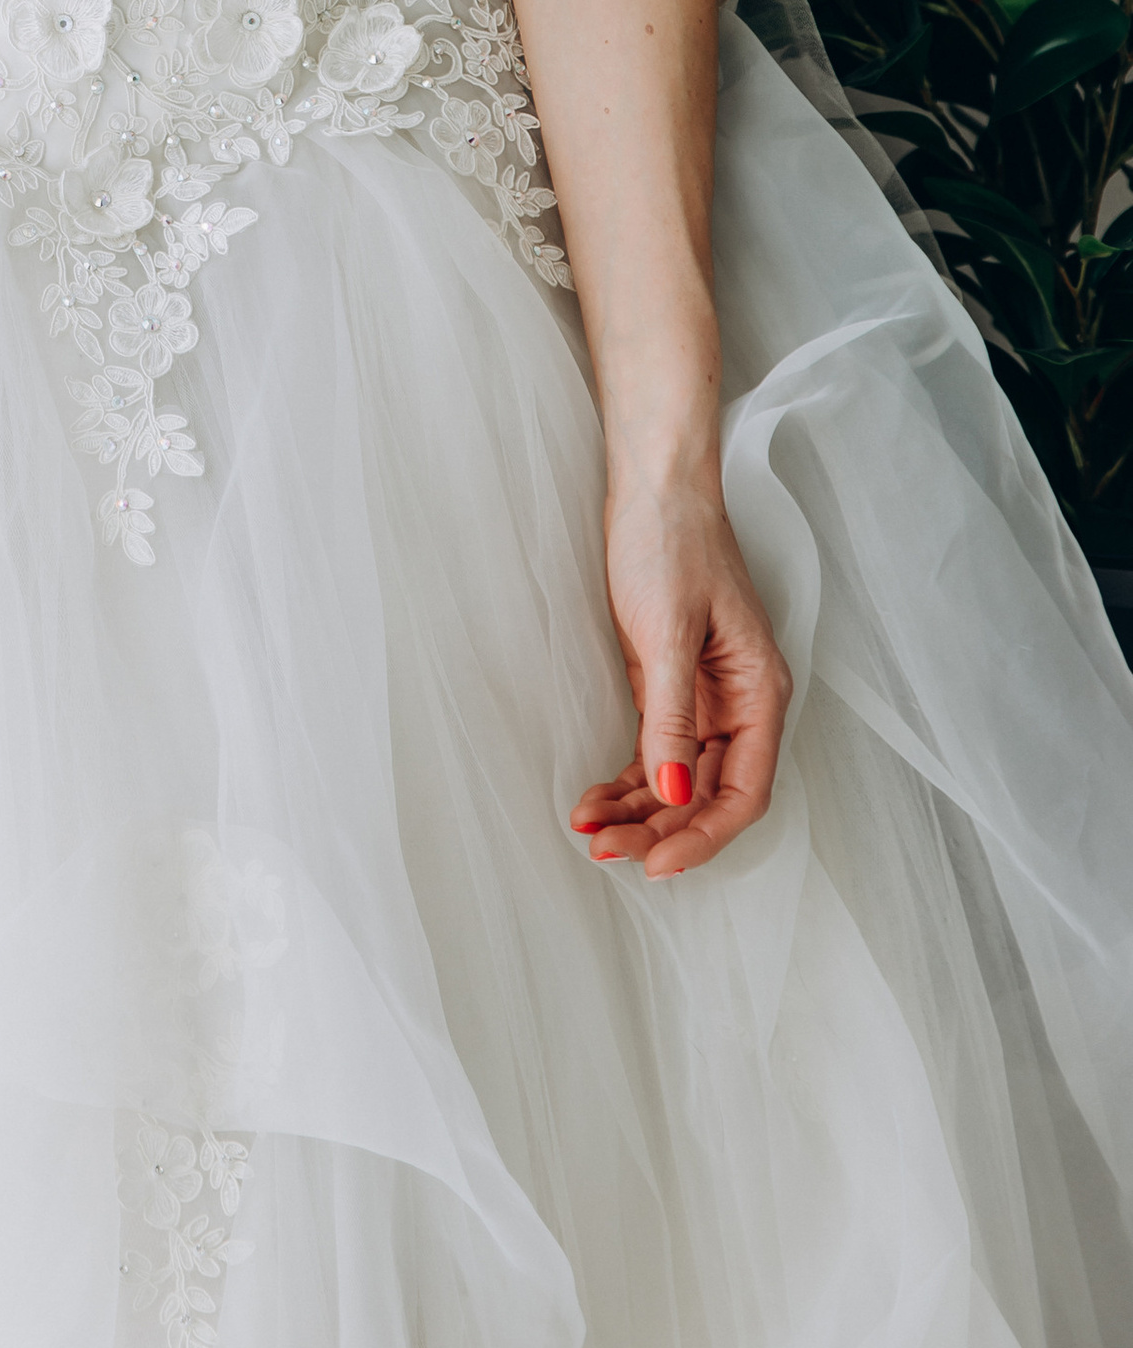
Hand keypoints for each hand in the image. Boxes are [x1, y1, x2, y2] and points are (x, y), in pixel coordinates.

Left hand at [571, 472, 791, 876]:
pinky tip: (594, 798)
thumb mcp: (668, 631)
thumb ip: (672, 716)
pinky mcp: (670, 684)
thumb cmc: (670, 542)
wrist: (651, 483)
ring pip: (676, 778)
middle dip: (658, 829)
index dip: (702, 836)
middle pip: (706, 793)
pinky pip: (655, 749)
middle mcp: (740, 704)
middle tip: (603, 851)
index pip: (743, 793)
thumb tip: (670, 795)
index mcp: (761, 694)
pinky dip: (628, 777)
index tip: (655, 864)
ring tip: (586, 831)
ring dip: (637, 810)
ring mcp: (706, 696)